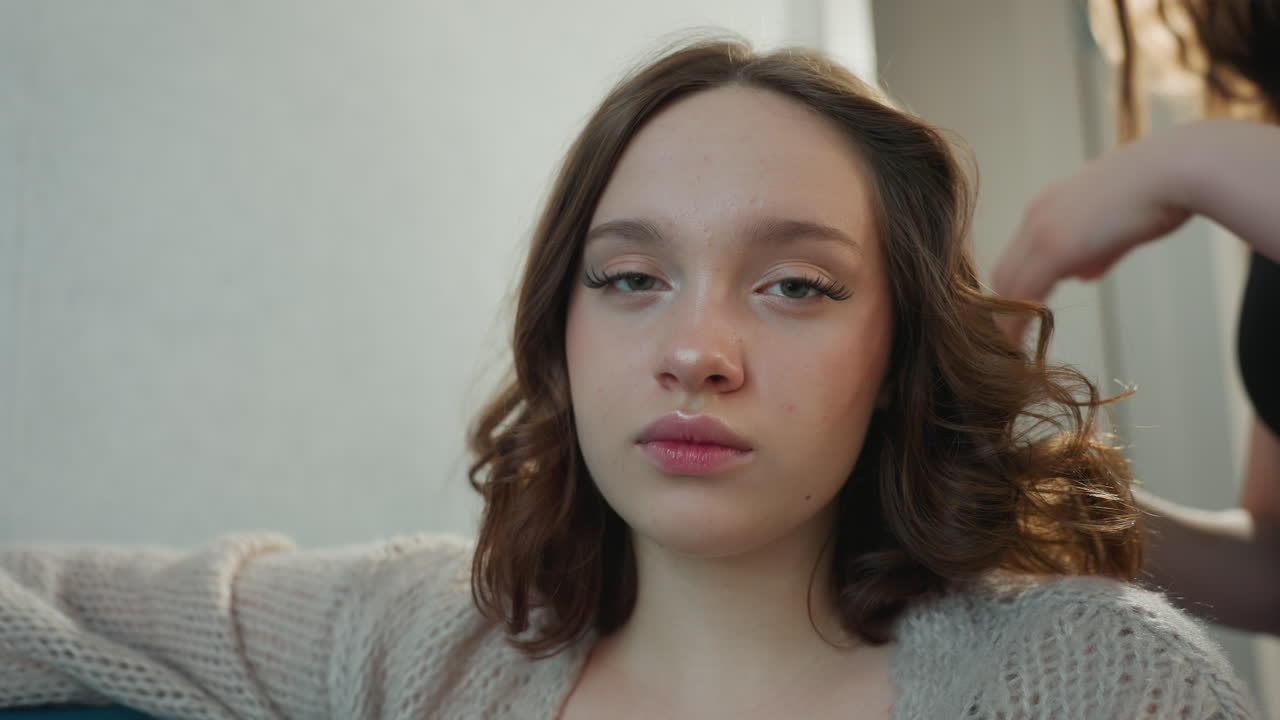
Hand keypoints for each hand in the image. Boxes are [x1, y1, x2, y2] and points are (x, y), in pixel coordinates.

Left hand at [991, 139, 1190, 340]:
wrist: (1178, 170)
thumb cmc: (1162, 191)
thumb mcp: (1119, 226)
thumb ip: (1095, 253)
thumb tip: (1081, 276)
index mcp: (1050, 205)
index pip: (1016, 256)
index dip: (1014, 290)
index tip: (1021, 315)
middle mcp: (1038, 214)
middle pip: (1004, 272)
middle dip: (1005, 307)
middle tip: (1012, 337)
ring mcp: (1043, 229)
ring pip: (1008, 284)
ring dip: (1008, 318)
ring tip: (1011, 347)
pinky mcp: (1056, 247)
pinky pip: (1025, 291)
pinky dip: (1018, 320)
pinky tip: (1019, 341)